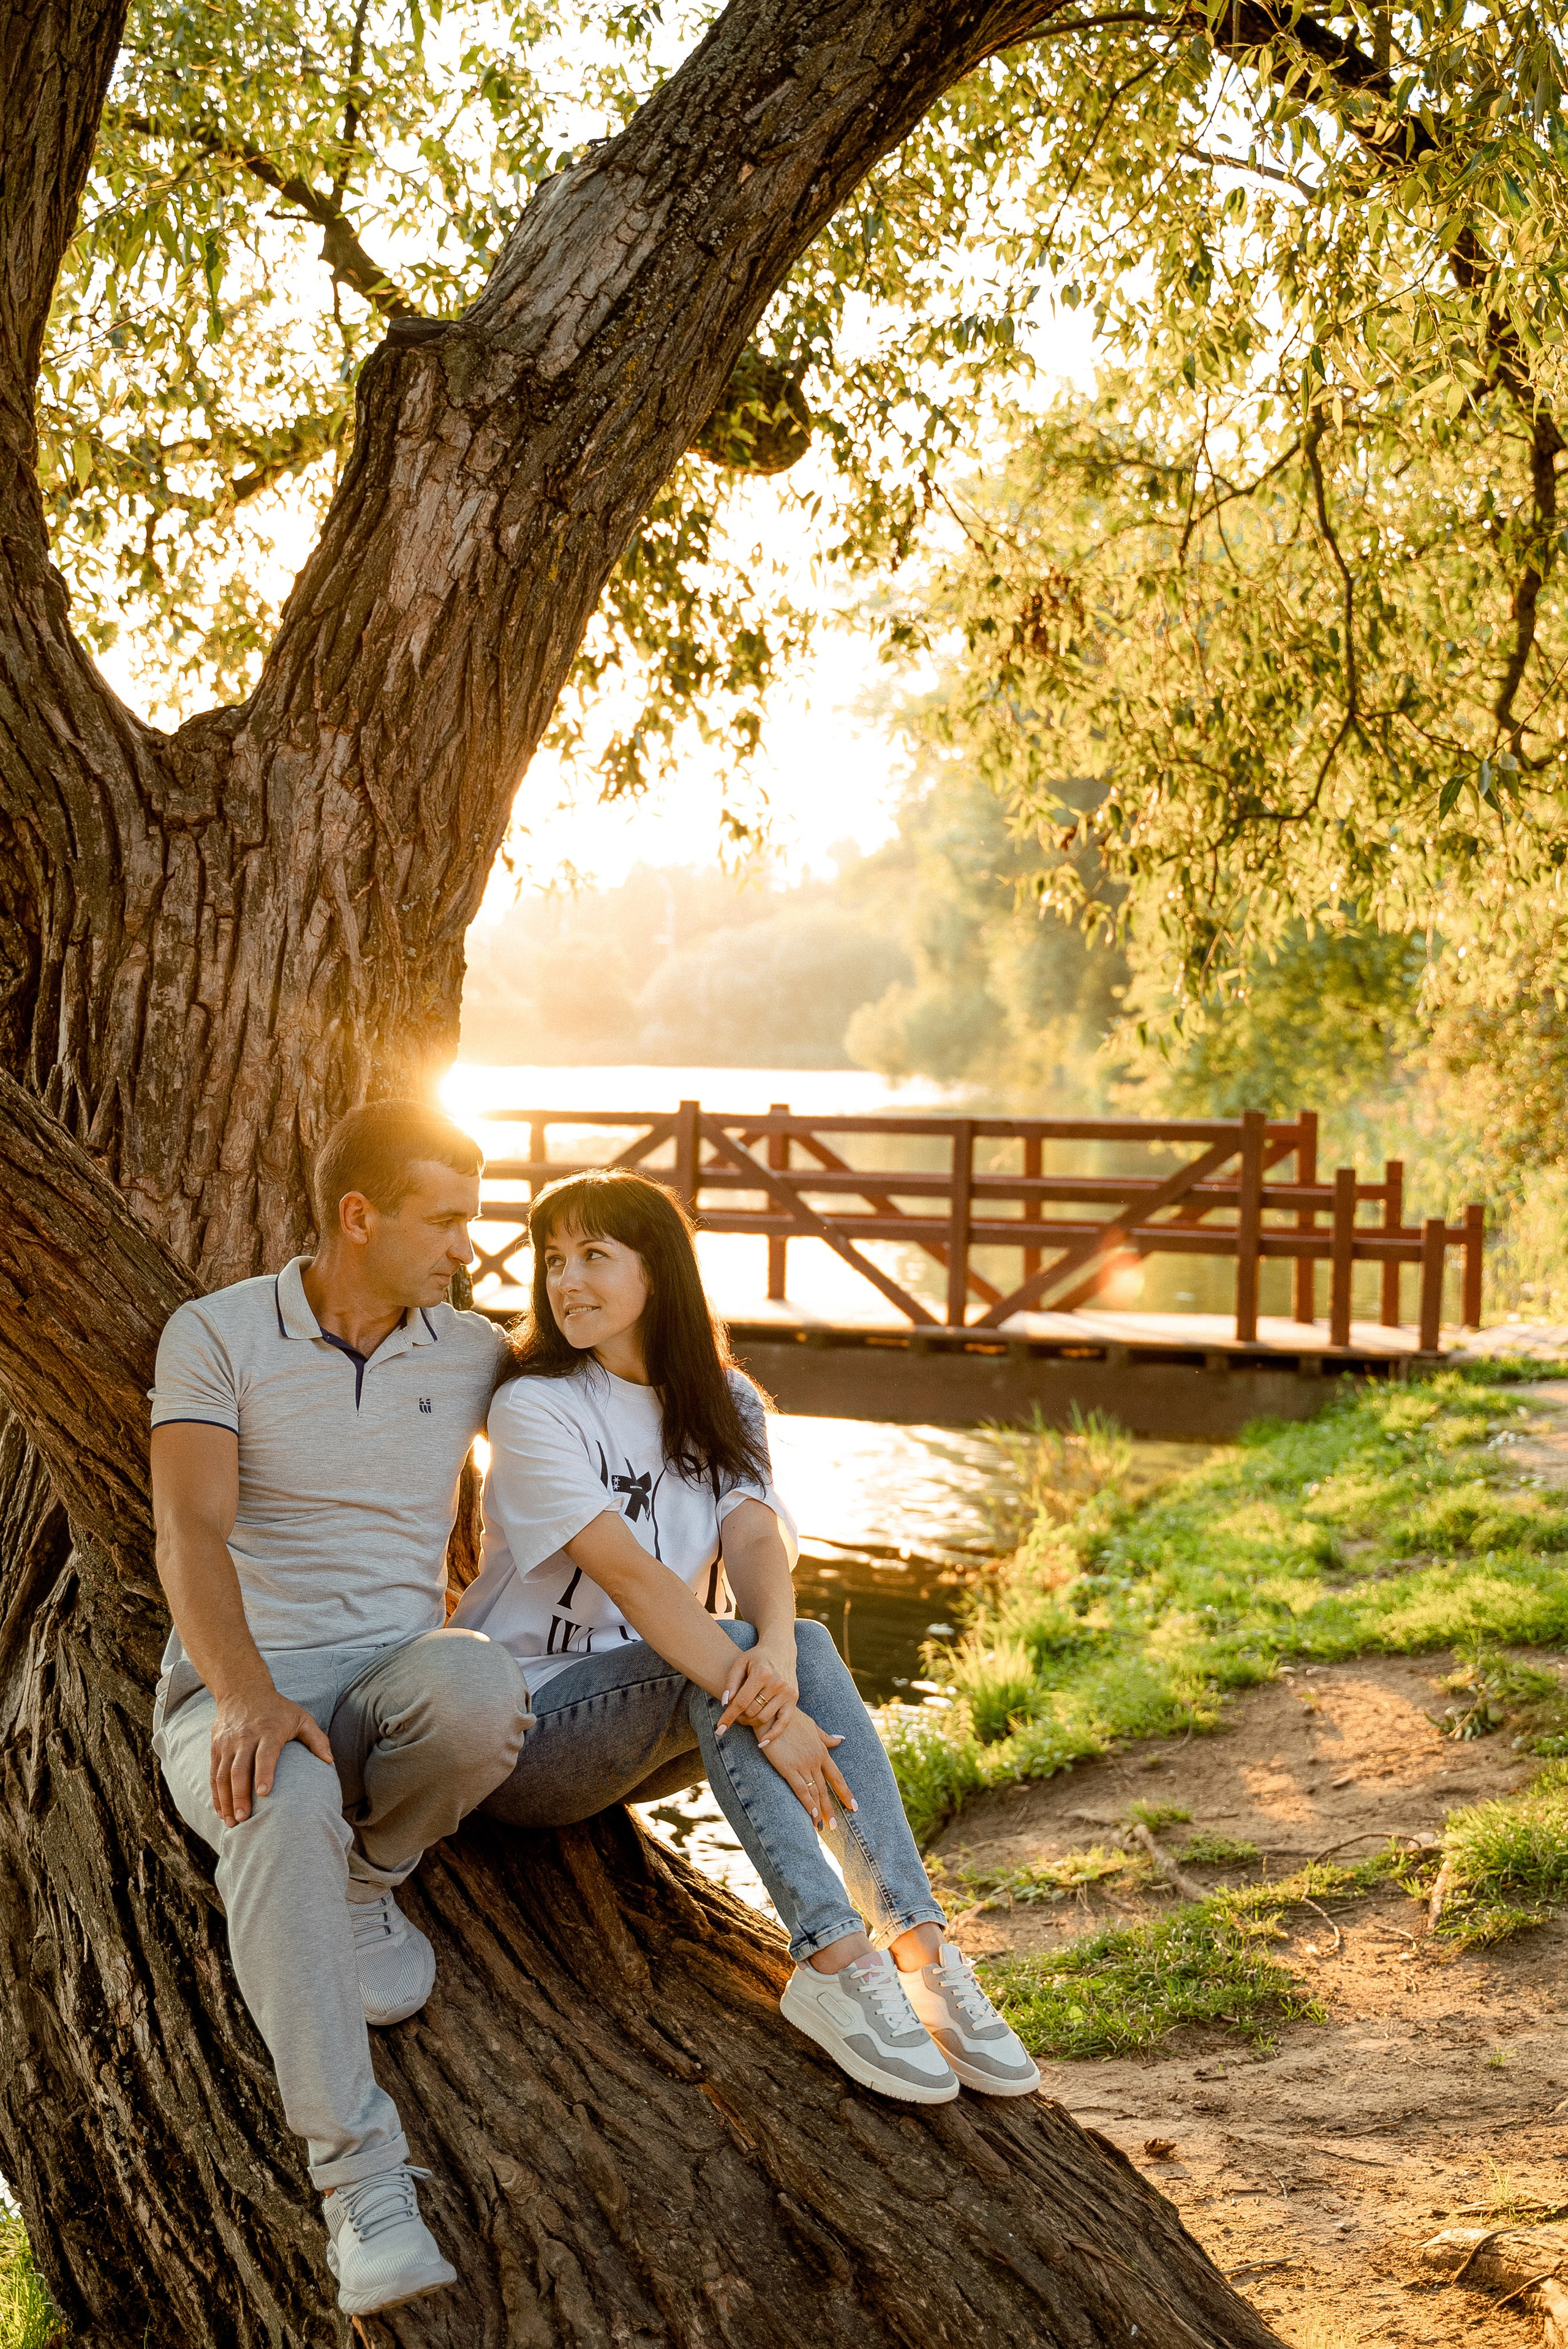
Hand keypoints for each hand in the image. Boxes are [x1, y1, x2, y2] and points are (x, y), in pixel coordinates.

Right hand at [209, 1684, 333, 1825]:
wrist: (243, 1690)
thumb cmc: (278, 1709)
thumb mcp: (301, 1717)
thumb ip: (316, 1738)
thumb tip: (329, 1761)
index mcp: (268, 1731)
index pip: (264, 1754)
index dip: (264, 1773)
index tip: (264, 1794)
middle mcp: (245, 1738)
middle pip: (239, 1769)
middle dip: (240, 1795)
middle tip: (244, 1818)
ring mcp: (228, 1743)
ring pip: (222, 1774)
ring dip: (226, 1800)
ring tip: (232, 1822)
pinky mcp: (216, 1747)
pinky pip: (213, 1773)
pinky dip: (216, 1794)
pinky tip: (222, 1811)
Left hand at [717, 1633, 797, 1742]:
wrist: (781, 1649)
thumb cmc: (756, 1657)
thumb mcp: (739, 1663)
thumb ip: (731, 1682)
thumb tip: (726, 1703)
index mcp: (762, 1673)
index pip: (741, 1702)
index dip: (728, 1717)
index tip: (719, 1729)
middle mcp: (777, 1683)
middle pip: (752, 1711)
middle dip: (739, 1716)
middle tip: (734, 1714)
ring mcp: (787, 1692)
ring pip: (764, 1718)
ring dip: (750, 1722)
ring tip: (744, 1717)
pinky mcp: (794, 1699)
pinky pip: (784, 1723)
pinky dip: (773, 1735)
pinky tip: (762, 1743)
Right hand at [754, 1707, 854, 1829]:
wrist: (773, 1711)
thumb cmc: (791, 1717)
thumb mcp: (812, 1725)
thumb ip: (825, 1737)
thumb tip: (840, 1740)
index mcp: (821, 1751)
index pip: (836, 1776)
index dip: (845, 1792)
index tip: (853, 1806)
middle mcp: (815, 1760)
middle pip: (826, 1788)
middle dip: (832, 1808)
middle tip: (836, 1826)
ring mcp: (803, 1764)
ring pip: (814, 1792)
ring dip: (820, 1810)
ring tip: (824, 1827)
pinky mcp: (788, 1767)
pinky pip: (800, 1789)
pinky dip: (807, 1803)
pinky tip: (812, 1814)